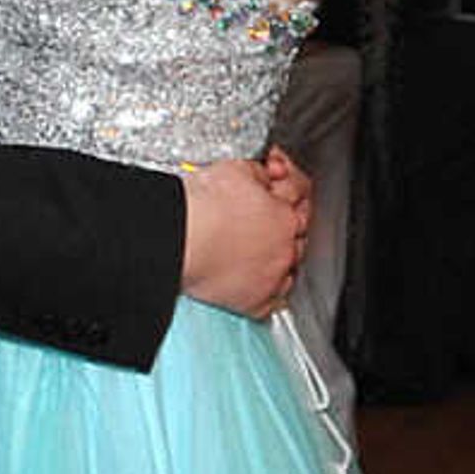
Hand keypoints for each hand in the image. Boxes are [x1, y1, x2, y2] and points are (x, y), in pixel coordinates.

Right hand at [178, 152, 308, 317]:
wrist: (177, 241)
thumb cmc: (200, 208)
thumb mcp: (237, 169)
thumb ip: (260, 174)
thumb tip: (265, 176)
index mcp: (284, 217)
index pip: (296, 200)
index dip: (283, 189)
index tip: (271, 187)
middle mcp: (284, 251)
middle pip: (295, 237)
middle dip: (282, 226)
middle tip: (260, 219)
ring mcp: (271, 280)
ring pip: (286, 270)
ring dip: (276, 260)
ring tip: (254, 251)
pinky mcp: (254, 304)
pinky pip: (270, 301)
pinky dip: (265, 291)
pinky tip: (251, 280)